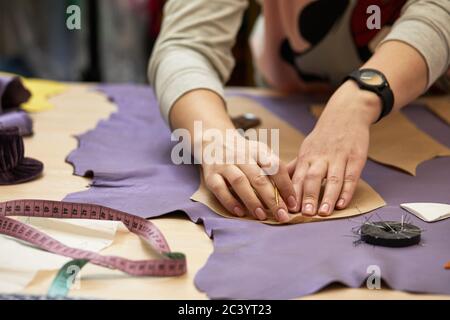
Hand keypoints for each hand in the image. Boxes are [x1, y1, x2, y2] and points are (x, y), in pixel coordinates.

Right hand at [201, 130, 296, 221]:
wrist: (214, 140)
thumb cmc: (244, 152)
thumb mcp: (260, 153)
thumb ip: (273, 170)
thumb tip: (291, 195)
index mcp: (258, 150)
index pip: (275, 167)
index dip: (286, 185)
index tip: (293, 203)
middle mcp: (241, 155)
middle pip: (258, 177)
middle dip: (272, 198)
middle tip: (282, 215)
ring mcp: (224, 164)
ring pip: (240, 182)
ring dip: (252, 200)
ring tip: (262, 216)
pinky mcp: (210, 175)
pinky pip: (220, 189)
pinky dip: (230, 201)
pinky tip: (240, 212)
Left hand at [290, 81, 380, 215]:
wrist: (347, 113)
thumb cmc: (324, 136)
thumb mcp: (307, 148)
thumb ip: (296, 168)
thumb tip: (279, 184)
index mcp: (307, 156)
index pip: (298, 177)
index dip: (293, 194)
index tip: (288, 209)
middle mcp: (321, 157)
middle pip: (313, 178)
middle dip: (309, 196)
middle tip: (305, 214)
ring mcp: (339, 157)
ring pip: (333, 179)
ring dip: (328, 197)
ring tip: (324, 213)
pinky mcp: (356, 158)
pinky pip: (351, 176)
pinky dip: (347, 191)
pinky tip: (342, 204)